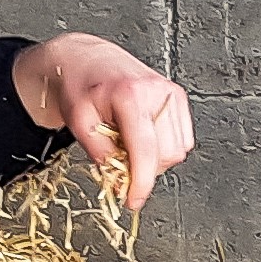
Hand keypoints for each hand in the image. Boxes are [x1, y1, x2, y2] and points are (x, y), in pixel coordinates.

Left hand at [13, 32, 194, 207]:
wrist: (87, 60)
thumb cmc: (80, 85)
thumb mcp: (78, 122)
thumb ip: (101, 154)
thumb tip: (121, 180)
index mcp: (131, 95)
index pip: (146, 150)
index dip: (142, 183)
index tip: (134, 201)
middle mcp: (157, 92)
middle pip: (166, 155)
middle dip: (144, 168)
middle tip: (119, 160)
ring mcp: (171, 94)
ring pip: (177, 151)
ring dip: (153, 159)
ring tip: (128, 143)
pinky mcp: (178, 98)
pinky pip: (182, 140)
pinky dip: (163, 147)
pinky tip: (142, 136)